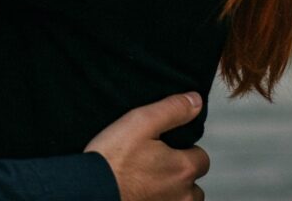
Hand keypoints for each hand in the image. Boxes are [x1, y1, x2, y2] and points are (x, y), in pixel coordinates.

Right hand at [86, 93, 208, 200]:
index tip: (162, 146)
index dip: (184, 149)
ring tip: (146, 180)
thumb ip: (172, 110)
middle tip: (152, 163)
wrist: (90, 190)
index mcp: (183, 169)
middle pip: (194, 184)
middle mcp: (184, 196)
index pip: (201, 157)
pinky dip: (158, 200)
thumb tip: (197, 100)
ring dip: (172, 193)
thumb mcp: (140, 122)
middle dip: (180, 174)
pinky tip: (141, 192)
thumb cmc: (112, 157)